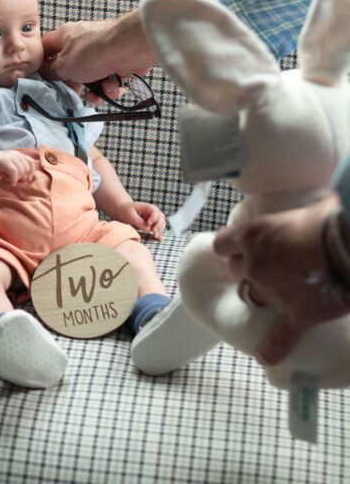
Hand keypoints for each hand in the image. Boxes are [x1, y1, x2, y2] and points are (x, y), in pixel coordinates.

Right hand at [0, 149, 36, 187]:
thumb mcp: (9, 167)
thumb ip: (18, 170)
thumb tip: (25, 179)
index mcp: (18, 155)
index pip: (31, 162)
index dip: (32, 171)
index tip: (28, 179)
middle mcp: (16, 155)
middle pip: (26, 168)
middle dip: (22, 177)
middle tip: (14, 180)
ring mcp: (11, 157)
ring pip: (21, 171)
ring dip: (17, 179)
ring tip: (9, 180)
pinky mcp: (5, 161)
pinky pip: (14, 172)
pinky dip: (14, 179)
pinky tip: (10, 182)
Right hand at [40, 9, 154, 102]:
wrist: (130, 48)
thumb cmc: (96, 50)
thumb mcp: (65, 65)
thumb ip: (52, 71)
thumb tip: (46, 73)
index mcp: (65, 36)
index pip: (47, 48)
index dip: (42, 64)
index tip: (42, 78)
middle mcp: (83, 43)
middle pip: (71, 68)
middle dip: (74, 85)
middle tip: (74, 94)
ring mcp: (101, 53)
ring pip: (92, 79)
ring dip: (96, 90)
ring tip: (101, 90)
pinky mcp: (117, 62)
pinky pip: (108, 81)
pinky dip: (110, 87)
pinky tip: (113, 85)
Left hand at [118, 201, 165, 240]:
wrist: (122, 211)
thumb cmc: (125, 211)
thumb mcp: (130, 215)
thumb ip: (139, 222)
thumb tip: (148, 229)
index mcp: (147, 207)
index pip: (155, 211)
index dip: (153, 218)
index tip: (148, 224)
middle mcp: (152, 212)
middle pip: (161, 217)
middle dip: (159, 225)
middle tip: (154, 232)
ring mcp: (152, 218)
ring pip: (161, 223)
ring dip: (160, 230)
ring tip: (155, 236)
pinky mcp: (151, 224)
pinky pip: (158, 228)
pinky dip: (159, 233)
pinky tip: (159, 238)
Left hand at [213, 192, 347, 364]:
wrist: (349, 244)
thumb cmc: (329, 217)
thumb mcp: (309, 204)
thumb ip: (303, 210)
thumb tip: (321, 202)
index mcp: (252, 235)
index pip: (223, 244)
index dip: (231, 246)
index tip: (240, 246)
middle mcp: (255, 264)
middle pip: (236, 270)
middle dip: (246, 268)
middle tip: (265, 266)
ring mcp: (273, 292)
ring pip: (250, 297)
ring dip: (258, 294)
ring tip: (272, 293)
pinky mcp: (297, 315)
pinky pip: (279, 337)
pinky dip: (272, 349)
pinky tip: (265, 358)